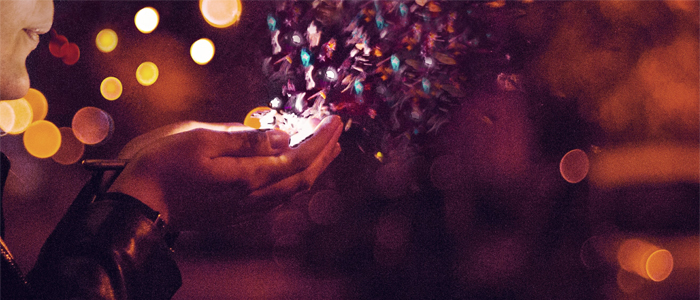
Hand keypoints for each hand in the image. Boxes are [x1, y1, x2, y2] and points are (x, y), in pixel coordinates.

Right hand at [107, 116, 342, 230]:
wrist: (135, 205)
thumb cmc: (162, 165)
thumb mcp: (201, 138)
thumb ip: (245, 139)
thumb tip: (284, 136)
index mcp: (248, 176)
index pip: (298, 158)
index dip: (321, 139)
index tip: (335, 120)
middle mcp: (251, 197)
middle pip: (301, 178)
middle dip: (324, 154)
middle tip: (336, 133)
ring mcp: (242, 208)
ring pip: (290, 191)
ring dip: (311, 169)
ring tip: (323, 151)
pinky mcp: (231, 213)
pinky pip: (274, 198)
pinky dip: (291, 181)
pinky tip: (289, 172)